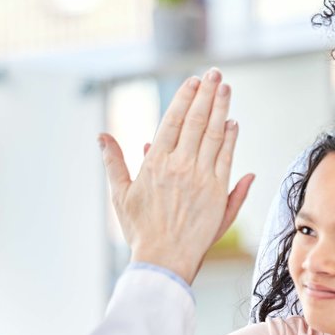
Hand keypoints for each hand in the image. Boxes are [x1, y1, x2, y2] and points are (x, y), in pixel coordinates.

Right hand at [98, 68, 252, 283]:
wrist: (163, 259)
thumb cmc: (140, 229)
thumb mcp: (120, 194)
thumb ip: (114, 161)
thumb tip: (102, 136)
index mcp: (155, 162)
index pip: (174, 120)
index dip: (185, 97)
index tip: (194, 81)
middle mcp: (180, 165)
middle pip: (197, 121)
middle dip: (207, 94)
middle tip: (214, 74)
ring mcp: (201, 178)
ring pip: (214, 135)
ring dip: (222, 109)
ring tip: (225, 89)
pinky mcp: (217, 192)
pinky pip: (226, 159)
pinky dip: (230, 139)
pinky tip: (232, 124)